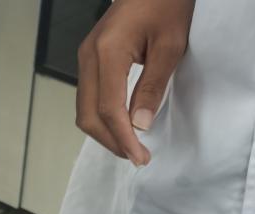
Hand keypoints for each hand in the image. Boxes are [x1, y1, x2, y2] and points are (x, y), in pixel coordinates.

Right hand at [76, 0, 194, 164]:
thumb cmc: (165, 4)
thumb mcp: (169, 46)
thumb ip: (152, 86)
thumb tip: (139, 125)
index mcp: (108, 52)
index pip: (108, 108)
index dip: (123, 138)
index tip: (140, 157)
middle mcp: (88, 56)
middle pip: (88, 115)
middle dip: (111, 141)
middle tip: (137, 156)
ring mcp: (85, 57)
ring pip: (84, 110)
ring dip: (105, 132)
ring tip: (131, 145)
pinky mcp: (90, 59)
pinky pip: (88, 97)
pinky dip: (102, 117)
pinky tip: (122, 125)